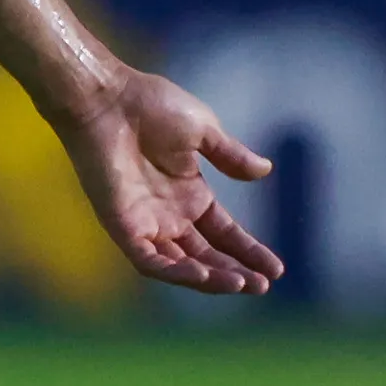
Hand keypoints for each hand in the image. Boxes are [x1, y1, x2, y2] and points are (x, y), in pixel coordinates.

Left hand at [50, 65, 284, 295]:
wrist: (108, 99)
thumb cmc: (150, 106)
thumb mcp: (203, 130)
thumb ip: (230, 156)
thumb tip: (265, 171)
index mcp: (190, 194)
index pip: (224, 233)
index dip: (249, 251)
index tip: (277, 269)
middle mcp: (170, 215)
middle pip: (208, 256)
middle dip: (236, 272)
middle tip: (264, 286)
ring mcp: (146, 223)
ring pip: (182, 266)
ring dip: (212, 279)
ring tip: (243, 284)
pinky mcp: (123, 227)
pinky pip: (151, 261)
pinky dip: (177, 272)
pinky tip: (205, 275)